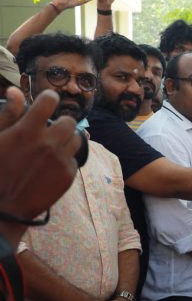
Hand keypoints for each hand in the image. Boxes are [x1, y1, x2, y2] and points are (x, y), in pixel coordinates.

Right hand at [0, 88, 78, 243]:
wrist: (2, 209)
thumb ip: (8, 115)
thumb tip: (15, 90)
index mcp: (27, 131)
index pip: (50, 100)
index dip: (48, 98)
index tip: (46, 102)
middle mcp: (48, 143)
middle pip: (69, 121)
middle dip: (60, 124)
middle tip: (48, 132)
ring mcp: (60, 160)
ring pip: (76, 140)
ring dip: (65, 141)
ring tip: (50, 150)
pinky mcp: (68, 176)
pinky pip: (73, 160)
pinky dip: (65, 161)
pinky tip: (50, 168)